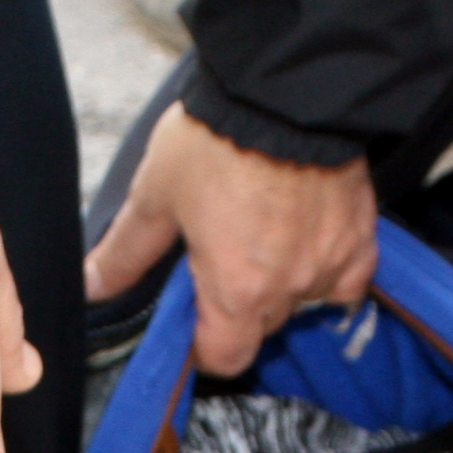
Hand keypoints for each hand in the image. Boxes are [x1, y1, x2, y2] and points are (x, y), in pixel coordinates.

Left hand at [83, 105, 376, 375]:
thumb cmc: (217, 142)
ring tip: (264, 242)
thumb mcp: (157, 195)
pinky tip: (309, 247)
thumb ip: (126, 252)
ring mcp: (329, 266)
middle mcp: (288, 289)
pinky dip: (328, 272)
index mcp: (235, 290)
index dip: (205, 347)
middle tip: (223, 262)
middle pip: (262, 328)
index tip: (195, 322)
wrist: (285, 94)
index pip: (226, 358)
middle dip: (240, 308)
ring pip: (304, 302)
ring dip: (284, 287)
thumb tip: (92, 286)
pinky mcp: (360, 239)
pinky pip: (347, 279)